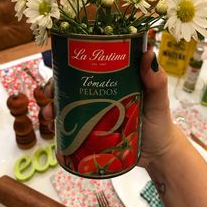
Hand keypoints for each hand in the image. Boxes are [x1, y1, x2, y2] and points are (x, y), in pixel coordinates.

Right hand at [41, 50, 176, 168]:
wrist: (158, 154)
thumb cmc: (159, 123)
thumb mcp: (157, 101)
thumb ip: (156, 81)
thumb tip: (148, 52)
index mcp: (114, 81)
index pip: (89, 68)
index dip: (71, 67)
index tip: (59, 71)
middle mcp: (102, 94)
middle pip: (73, 86)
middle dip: (56, 89)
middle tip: (48, 98)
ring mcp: (96, 113)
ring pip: (69, 106)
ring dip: (54, 108)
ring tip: (49, 117)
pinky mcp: (94, 131)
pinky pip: (73, 126)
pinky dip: (61, 126)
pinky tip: (53, 130)